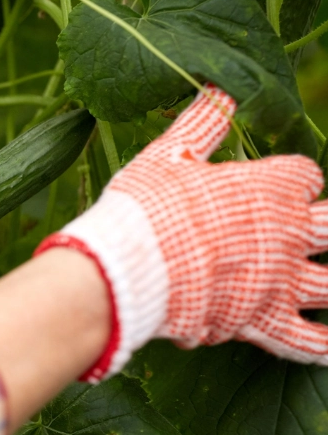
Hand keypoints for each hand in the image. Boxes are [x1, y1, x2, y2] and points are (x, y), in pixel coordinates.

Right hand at [36, 85, 327, 381]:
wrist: (126, 268)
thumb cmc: (144, 207)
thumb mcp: (168, 156)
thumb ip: (202, 123)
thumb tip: (220, 88)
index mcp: (269, 187)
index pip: (304, 176)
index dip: (295, 179)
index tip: (284, 183)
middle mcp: (287, 233)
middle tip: (326, 228)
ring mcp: (279, 281)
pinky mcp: (260, 321)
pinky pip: (305, 341)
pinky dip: (324, 346)